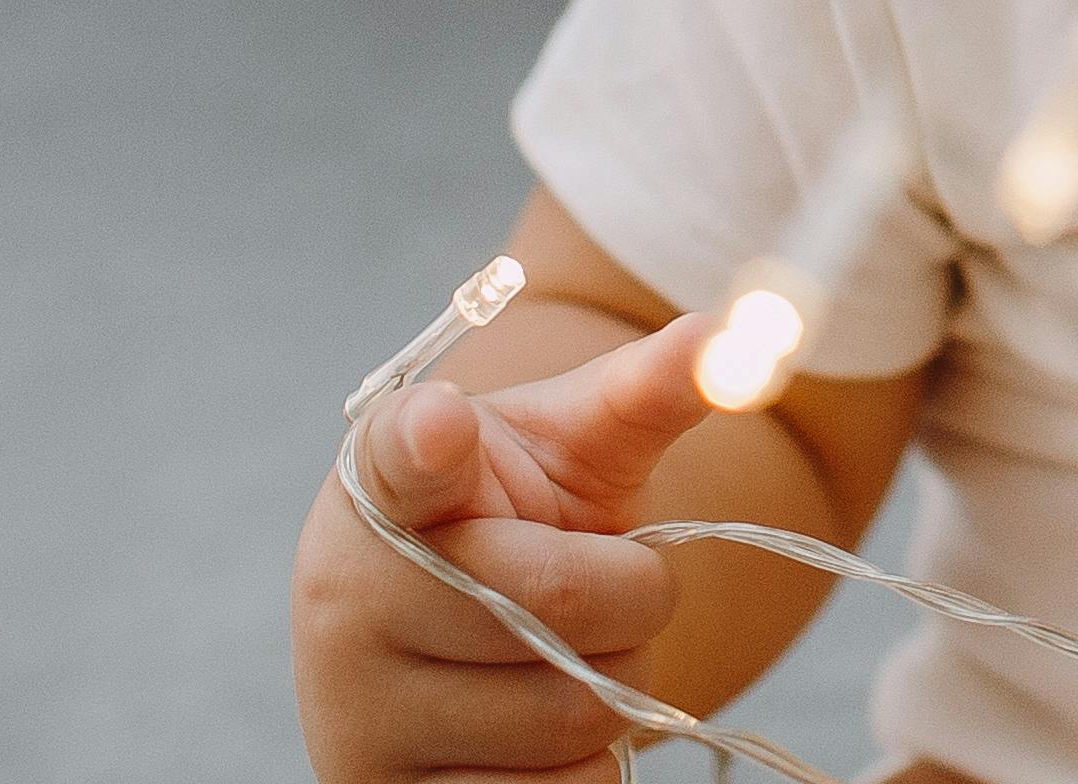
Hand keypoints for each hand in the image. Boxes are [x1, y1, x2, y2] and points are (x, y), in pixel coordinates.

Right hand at [293, 314, 718, 783]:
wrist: (444, 636)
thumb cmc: (514, 513)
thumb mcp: (567, 444)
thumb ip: (642, 391)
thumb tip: (728, 337)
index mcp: (389, 480)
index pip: (404, 457)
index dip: (428, 443)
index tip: (443, 425)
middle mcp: (350, 595)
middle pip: (566, 604)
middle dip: (631, 596)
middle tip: (599, 580)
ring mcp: (359, 710)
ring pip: (573, 714)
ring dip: (612, 685)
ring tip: (557, 652)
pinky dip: (580, 766)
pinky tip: (530, 728)